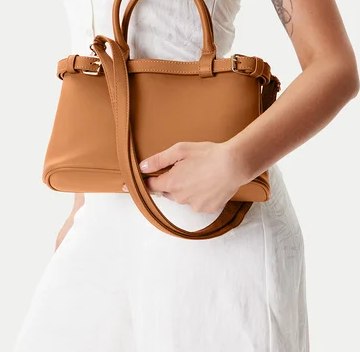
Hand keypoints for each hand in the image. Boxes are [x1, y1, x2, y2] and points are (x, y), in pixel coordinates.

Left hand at [122, 140, 245, 213]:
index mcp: (172, 183)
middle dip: (169, 182)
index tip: (125, 187)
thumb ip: (159, 160)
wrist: (235, 164)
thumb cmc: (208, 154)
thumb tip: (142, 167)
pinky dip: (199, 194)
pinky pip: (197, 202)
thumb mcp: (180, 150)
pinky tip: (208, 182)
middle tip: (181, 168)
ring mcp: (194, 205)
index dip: (139, 184)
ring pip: (182, 197)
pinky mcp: (207, 209)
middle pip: (167, 191)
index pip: (149, 187)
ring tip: (199, 173)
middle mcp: (180, 198)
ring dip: (185, 188)